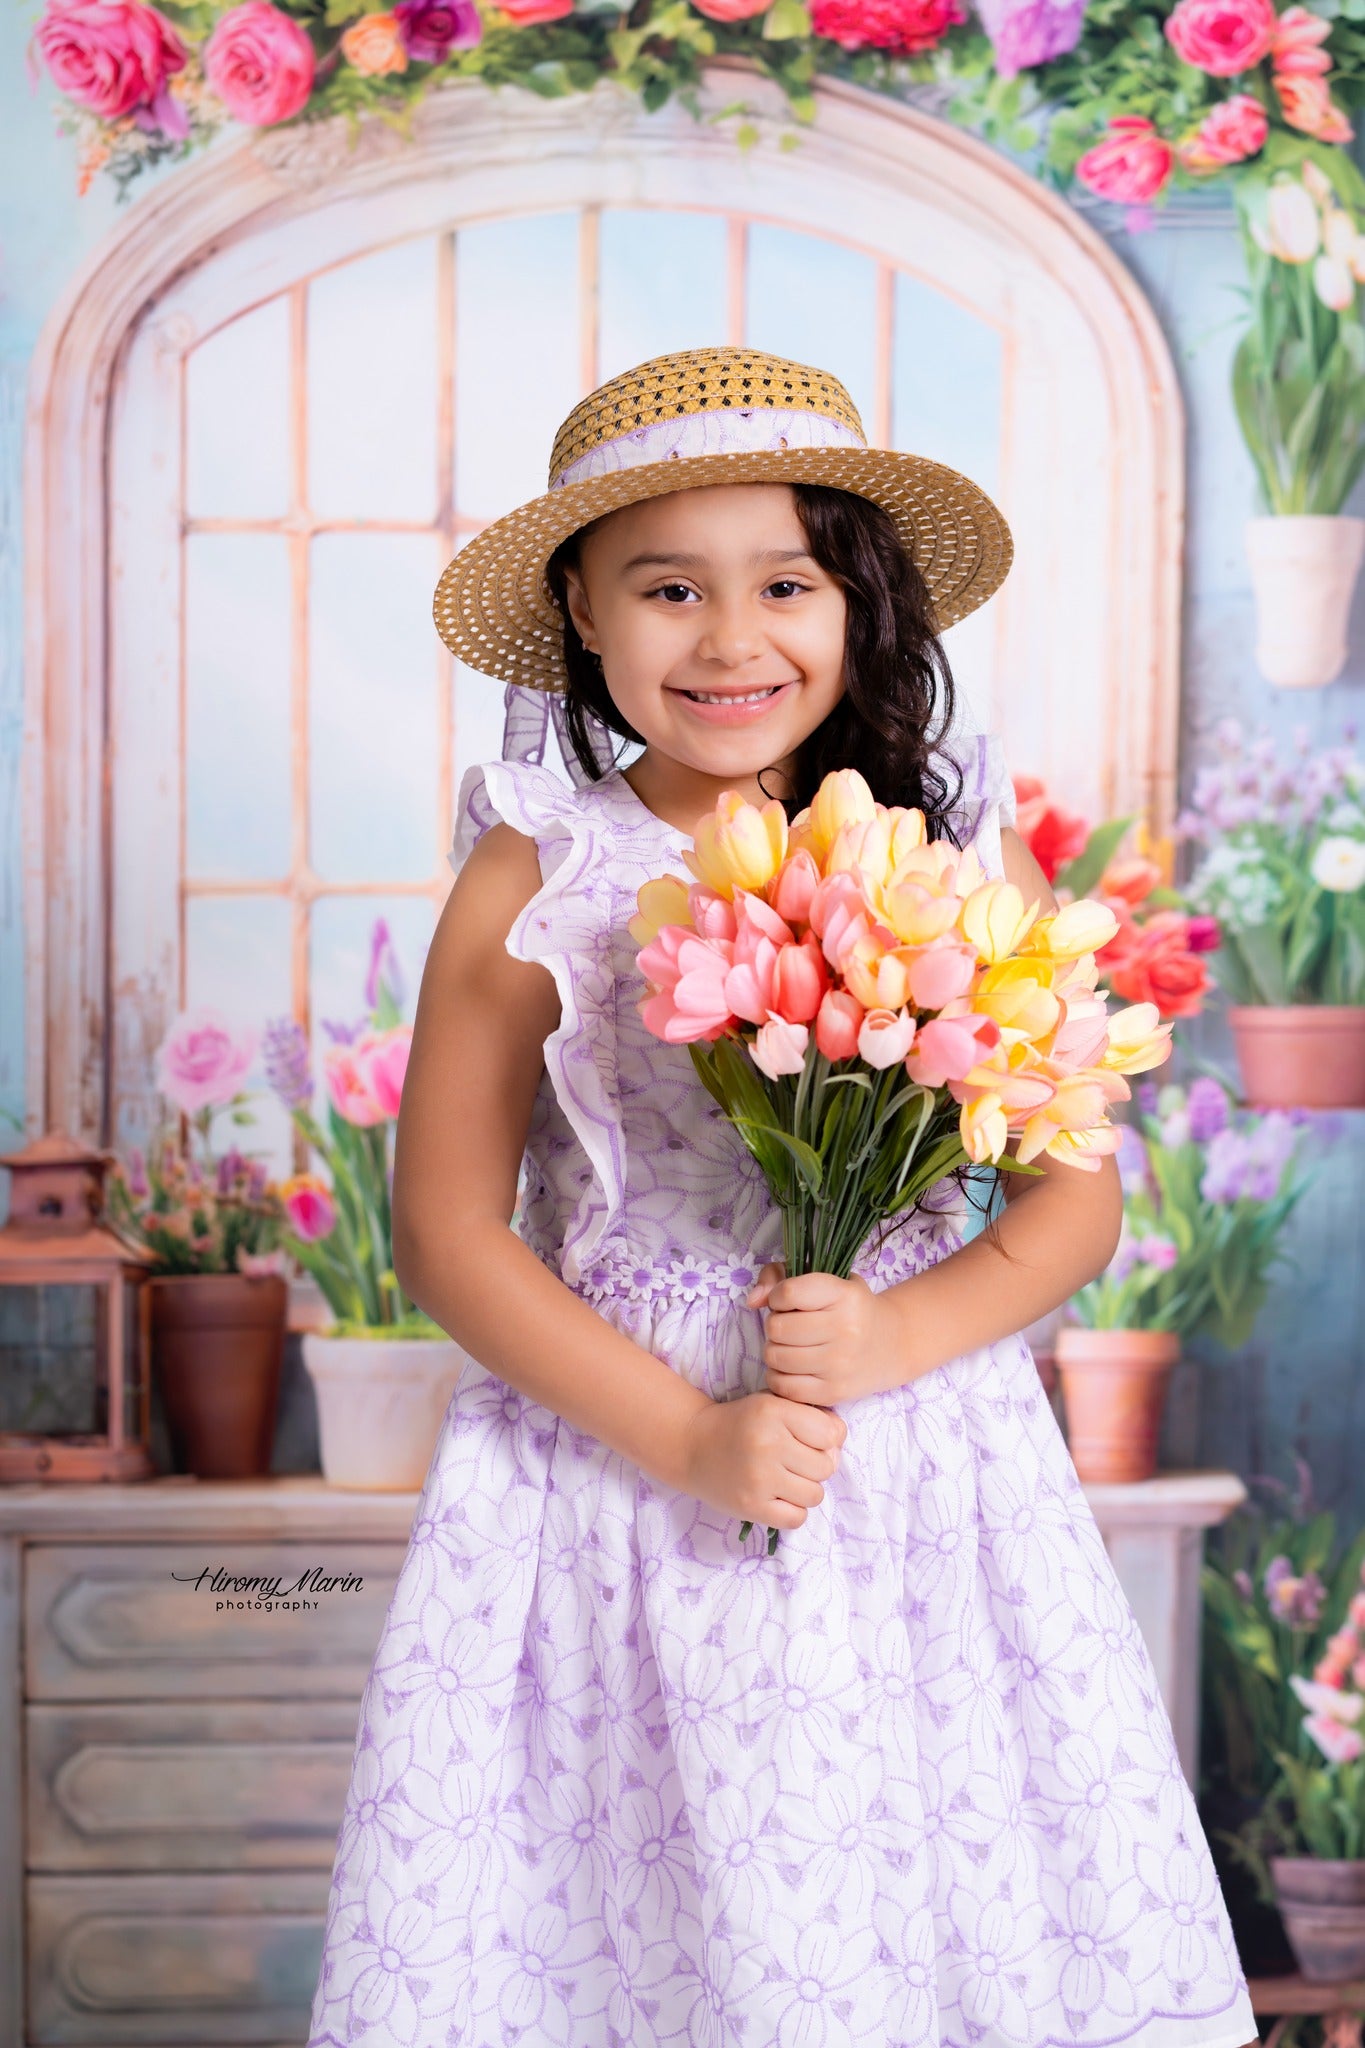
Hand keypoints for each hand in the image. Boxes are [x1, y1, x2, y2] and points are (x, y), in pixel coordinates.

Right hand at [680, 1390, 847, 1532]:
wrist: (692, 1446)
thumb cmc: (741, 1423)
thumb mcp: (772, 1403)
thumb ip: (810, 1416)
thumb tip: (840, 1441)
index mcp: (773, 1411)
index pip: (831, 1434)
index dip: (826, 1440)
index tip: (809, 1441)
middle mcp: (767, 1443)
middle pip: (826, 1467)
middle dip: (816, 1466)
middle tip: (794, 1462)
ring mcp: (759, 1478)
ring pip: (815, 1495)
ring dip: (805, 1490)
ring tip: (786, 1480)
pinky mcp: (751, 1506)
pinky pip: (797, 1518)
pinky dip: (793, 1511)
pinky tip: (778, 1497)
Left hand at [746, 1262, 908, 1405]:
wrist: (889, 1344)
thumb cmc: (847, 1307)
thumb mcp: (823, 1279)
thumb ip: (779, 1276)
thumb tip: (752, 1301)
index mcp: (844, 1295)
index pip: (787, 1293)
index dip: (778, 1297)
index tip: (787, 1301)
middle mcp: (846, 1329)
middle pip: (777, 1327)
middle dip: (776, 1325)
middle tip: (791, 1327)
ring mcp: (840, 1364)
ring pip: (776, 1357)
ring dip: (775, 1350)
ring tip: (791, 1345)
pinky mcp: (833, 1392)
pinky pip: (783, 1386)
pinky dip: (778, 1376)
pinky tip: (791, 1367)